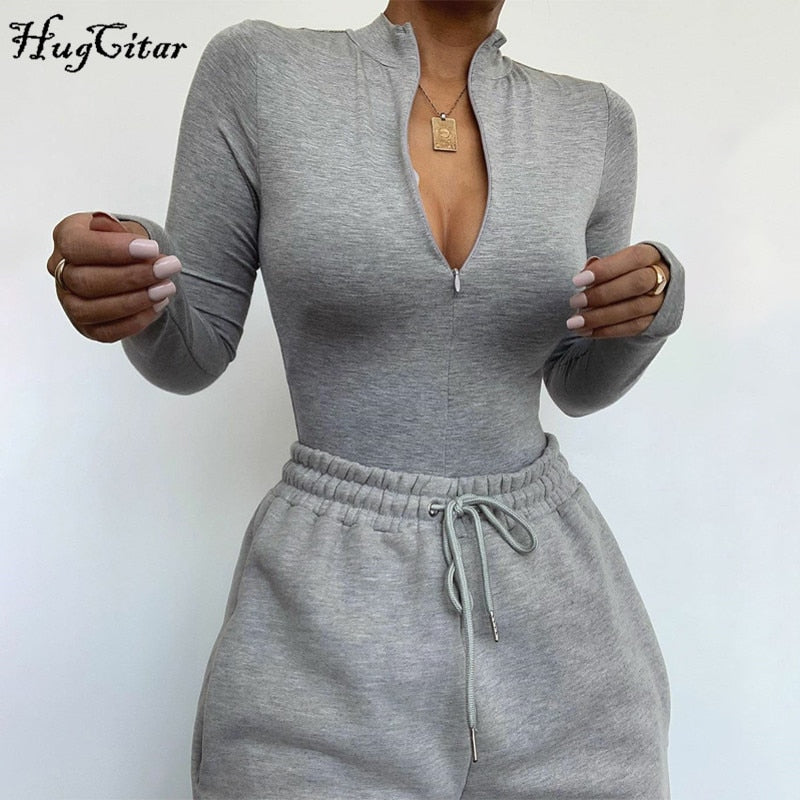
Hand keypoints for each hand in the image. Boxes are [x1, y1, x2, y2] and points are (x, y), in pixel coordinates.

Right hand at [47, 211, 180, 342]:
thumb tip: (106, 224)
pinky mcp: (86, 327)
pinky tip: (158, 306)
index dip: (114, 249)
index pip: (78, 246)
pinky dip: (135, 321)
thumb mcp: (125, 228)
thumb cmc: (126, 244)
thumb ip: (117, 229)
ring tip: (166, 289)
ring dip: (135, 301)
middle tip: (167, 269)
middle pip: (85, 281)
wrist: (133, 265)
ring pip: (92, 310)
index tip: (152, 249)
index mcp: (65, 238)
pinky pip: (106, 333)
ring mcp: (69, 303)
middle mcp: (60, 273)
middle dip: (132, 277)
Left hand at [565, 243, 669, 338]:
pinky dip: (608, 330)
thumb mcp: (614, 263)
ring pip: (635, 309)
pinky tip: (587, 332)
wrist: (647, 291)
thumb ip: (601, 266)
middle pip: (637, 284)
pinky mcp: (658, 321)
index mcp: (651, 255)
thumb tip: (585, 271)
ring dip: (601, 317)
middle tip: (574, 302)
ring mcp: (663, 300)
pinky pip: (634, 327)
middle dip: (602, 294)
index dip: (605, 269)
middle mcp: (663, 276)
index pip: (633, 258)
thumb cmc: (623, 272)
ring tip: (575, 322)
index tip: (577, 280)